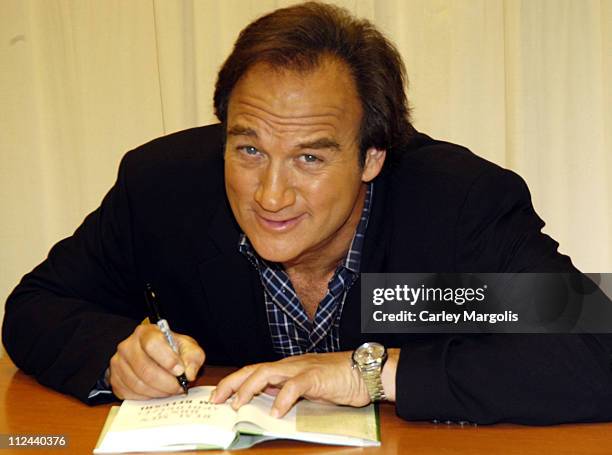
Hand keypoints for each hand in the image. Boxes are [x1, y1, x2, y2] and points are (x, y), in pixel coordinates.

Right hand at [109, 323, 204, 399]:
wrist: (154, 356)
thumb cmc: (171, 350)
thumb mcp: (188, 348)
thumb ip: (193, 357)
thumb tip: (189, 374)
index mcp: (146, 332)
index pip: (153, 344)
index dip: (168, 360)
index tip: (180, 371)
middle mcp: (127, 346)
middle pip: (145, 369)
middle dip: (166, 383)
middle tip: (179, 387)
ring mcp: (118, 363)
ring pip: (138, 384)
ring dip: (158, 392)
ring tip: (170, 390)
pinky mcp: (114, 380)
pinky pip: (130, 394)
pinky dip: (147, 397)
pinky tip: (157, 392)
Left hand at [211, 351, 369, 417]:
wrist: (363, 370)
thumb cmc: (338, 380)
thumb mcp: (307, 388)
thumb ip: (287, 391)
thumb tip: (267, 403)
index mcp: (286, 369)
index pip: (253, 371)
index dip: (234, 382)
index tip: (218, 396)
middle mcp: (289, 366)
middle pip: (254, 369)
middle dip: (232, 383)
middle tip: (217, 399)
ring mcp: (302, 369)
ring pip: (268, 372)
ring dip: (249, 388)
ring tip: (238, 405)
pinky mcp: (316, 376)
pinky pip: (296, 385)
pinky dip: (283, 397)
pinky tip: (276, 410)